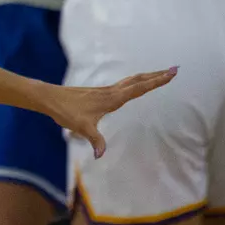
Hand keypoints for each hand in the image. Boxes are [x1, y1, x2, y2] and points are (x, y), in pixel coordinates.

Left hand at [43, 68, 178, 157]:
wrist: (50, 98)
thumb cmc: (66, 111)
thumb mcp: (82, 128)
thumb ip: (95, 141)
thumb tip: (101, 155)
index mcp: (112, 98)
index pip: (139, 88)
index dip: (156, 81)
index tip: (172, 73)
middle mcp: (111, 91)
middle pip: (138, 81)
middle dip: (157, 76)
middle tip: (174, 69)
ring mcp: (105, 90)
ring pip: (131, 80)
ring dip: (147, 76)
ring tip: (159, 73)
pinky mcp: (99, 92)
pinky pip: (123, 84)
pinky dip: (134, 81)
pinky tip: (134, 84)